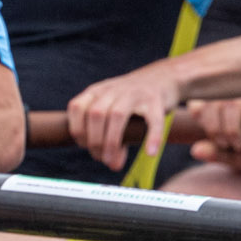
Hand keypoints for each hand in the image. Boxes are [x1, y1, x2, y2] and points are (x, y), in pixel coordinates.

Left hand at [67, 61, 186, 171]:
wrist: (162, 77)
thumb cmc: (132, 101)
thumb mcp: (112, 106)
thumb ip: (107, 133)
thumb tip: (112, 164)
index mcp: (98, 91)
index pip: (77, 107)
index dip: (77, 130)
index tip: (85, 146)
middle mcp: (114, 90)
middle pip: (96, 114)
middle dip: (95, 141)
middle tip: (102, 159)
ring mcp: (135, 93)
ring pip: (117, 115)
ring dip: (112, 142)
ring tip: (114, 162)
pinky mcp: (156, 100)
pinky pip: (153, 120)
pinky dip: (152, 137)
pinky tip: (150, 152)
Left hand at [177, 95, 240, 171]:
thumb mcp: (237, 158)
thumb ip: (216, 153)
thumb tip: (196, 150)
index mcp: (224, 104)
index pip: (201, 97)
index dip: (200, 113)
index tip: (210, 134)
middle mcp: (239, 95)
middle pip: (215, 100)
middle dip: (216, 126)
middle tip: (227, 144)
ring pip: (233, 101)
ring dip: (233, 126)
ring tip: (240, 142)